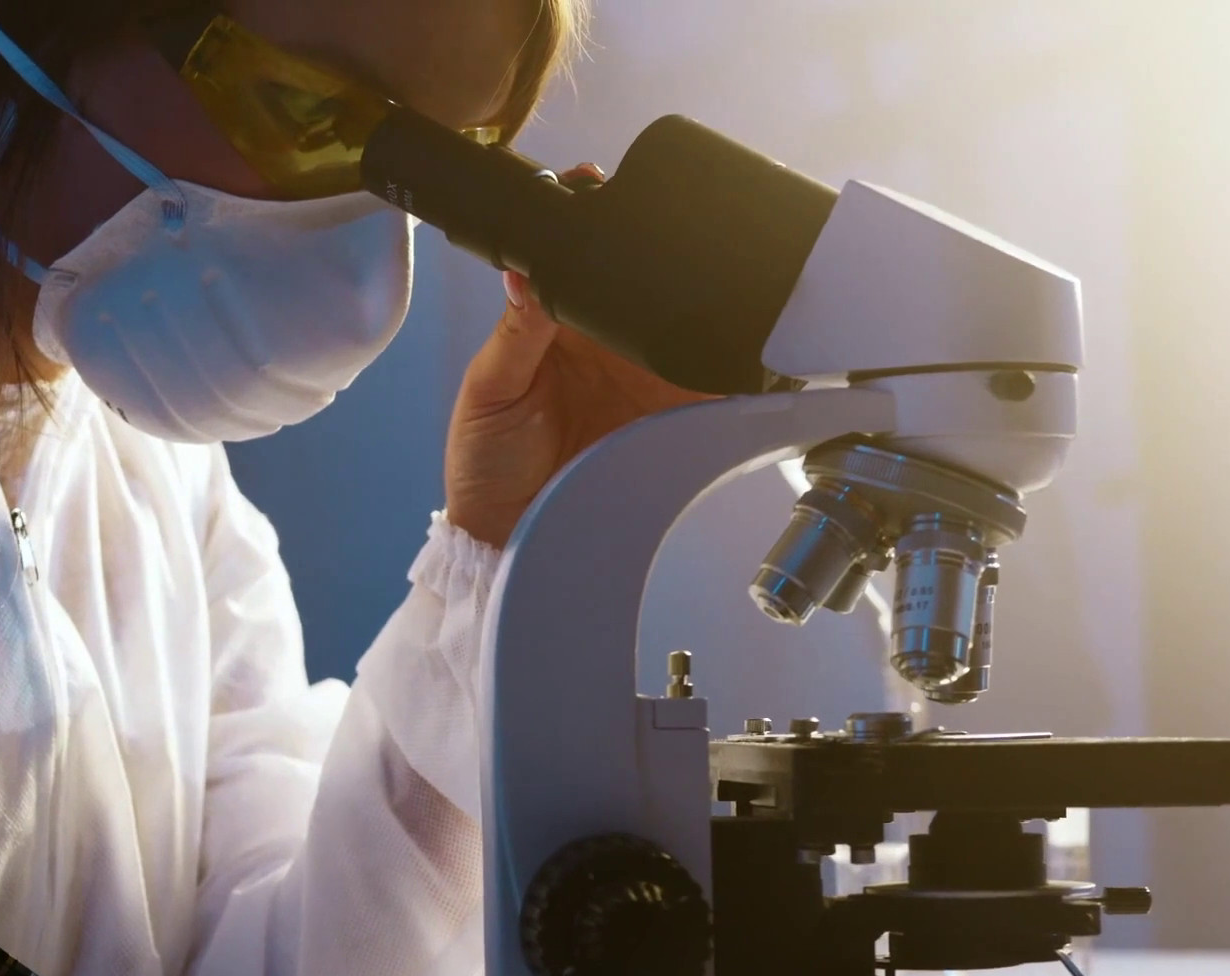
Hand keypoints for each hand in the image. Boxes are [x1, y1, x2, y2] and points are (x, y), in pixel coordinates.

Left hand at [443, 164, 716, 549]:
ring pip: (687, 318)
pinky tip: (743, 342)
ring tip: (723, 275)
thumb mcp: (491, 388)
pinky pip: (714, 379)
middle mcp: (607, 337)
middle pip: (648, 277)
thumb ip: (516, 329)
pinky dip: (735, 362)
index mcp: (558, 318)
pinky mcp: (675, 411)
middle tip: (686, 226)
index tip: (609, 186)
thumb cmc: (485, 460)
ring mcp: (645, 371)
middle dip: (671, 246)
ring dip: (707, 297)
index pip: (586, 253)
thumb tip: (525, 264)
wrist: (509, 536)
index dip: (601, 216)